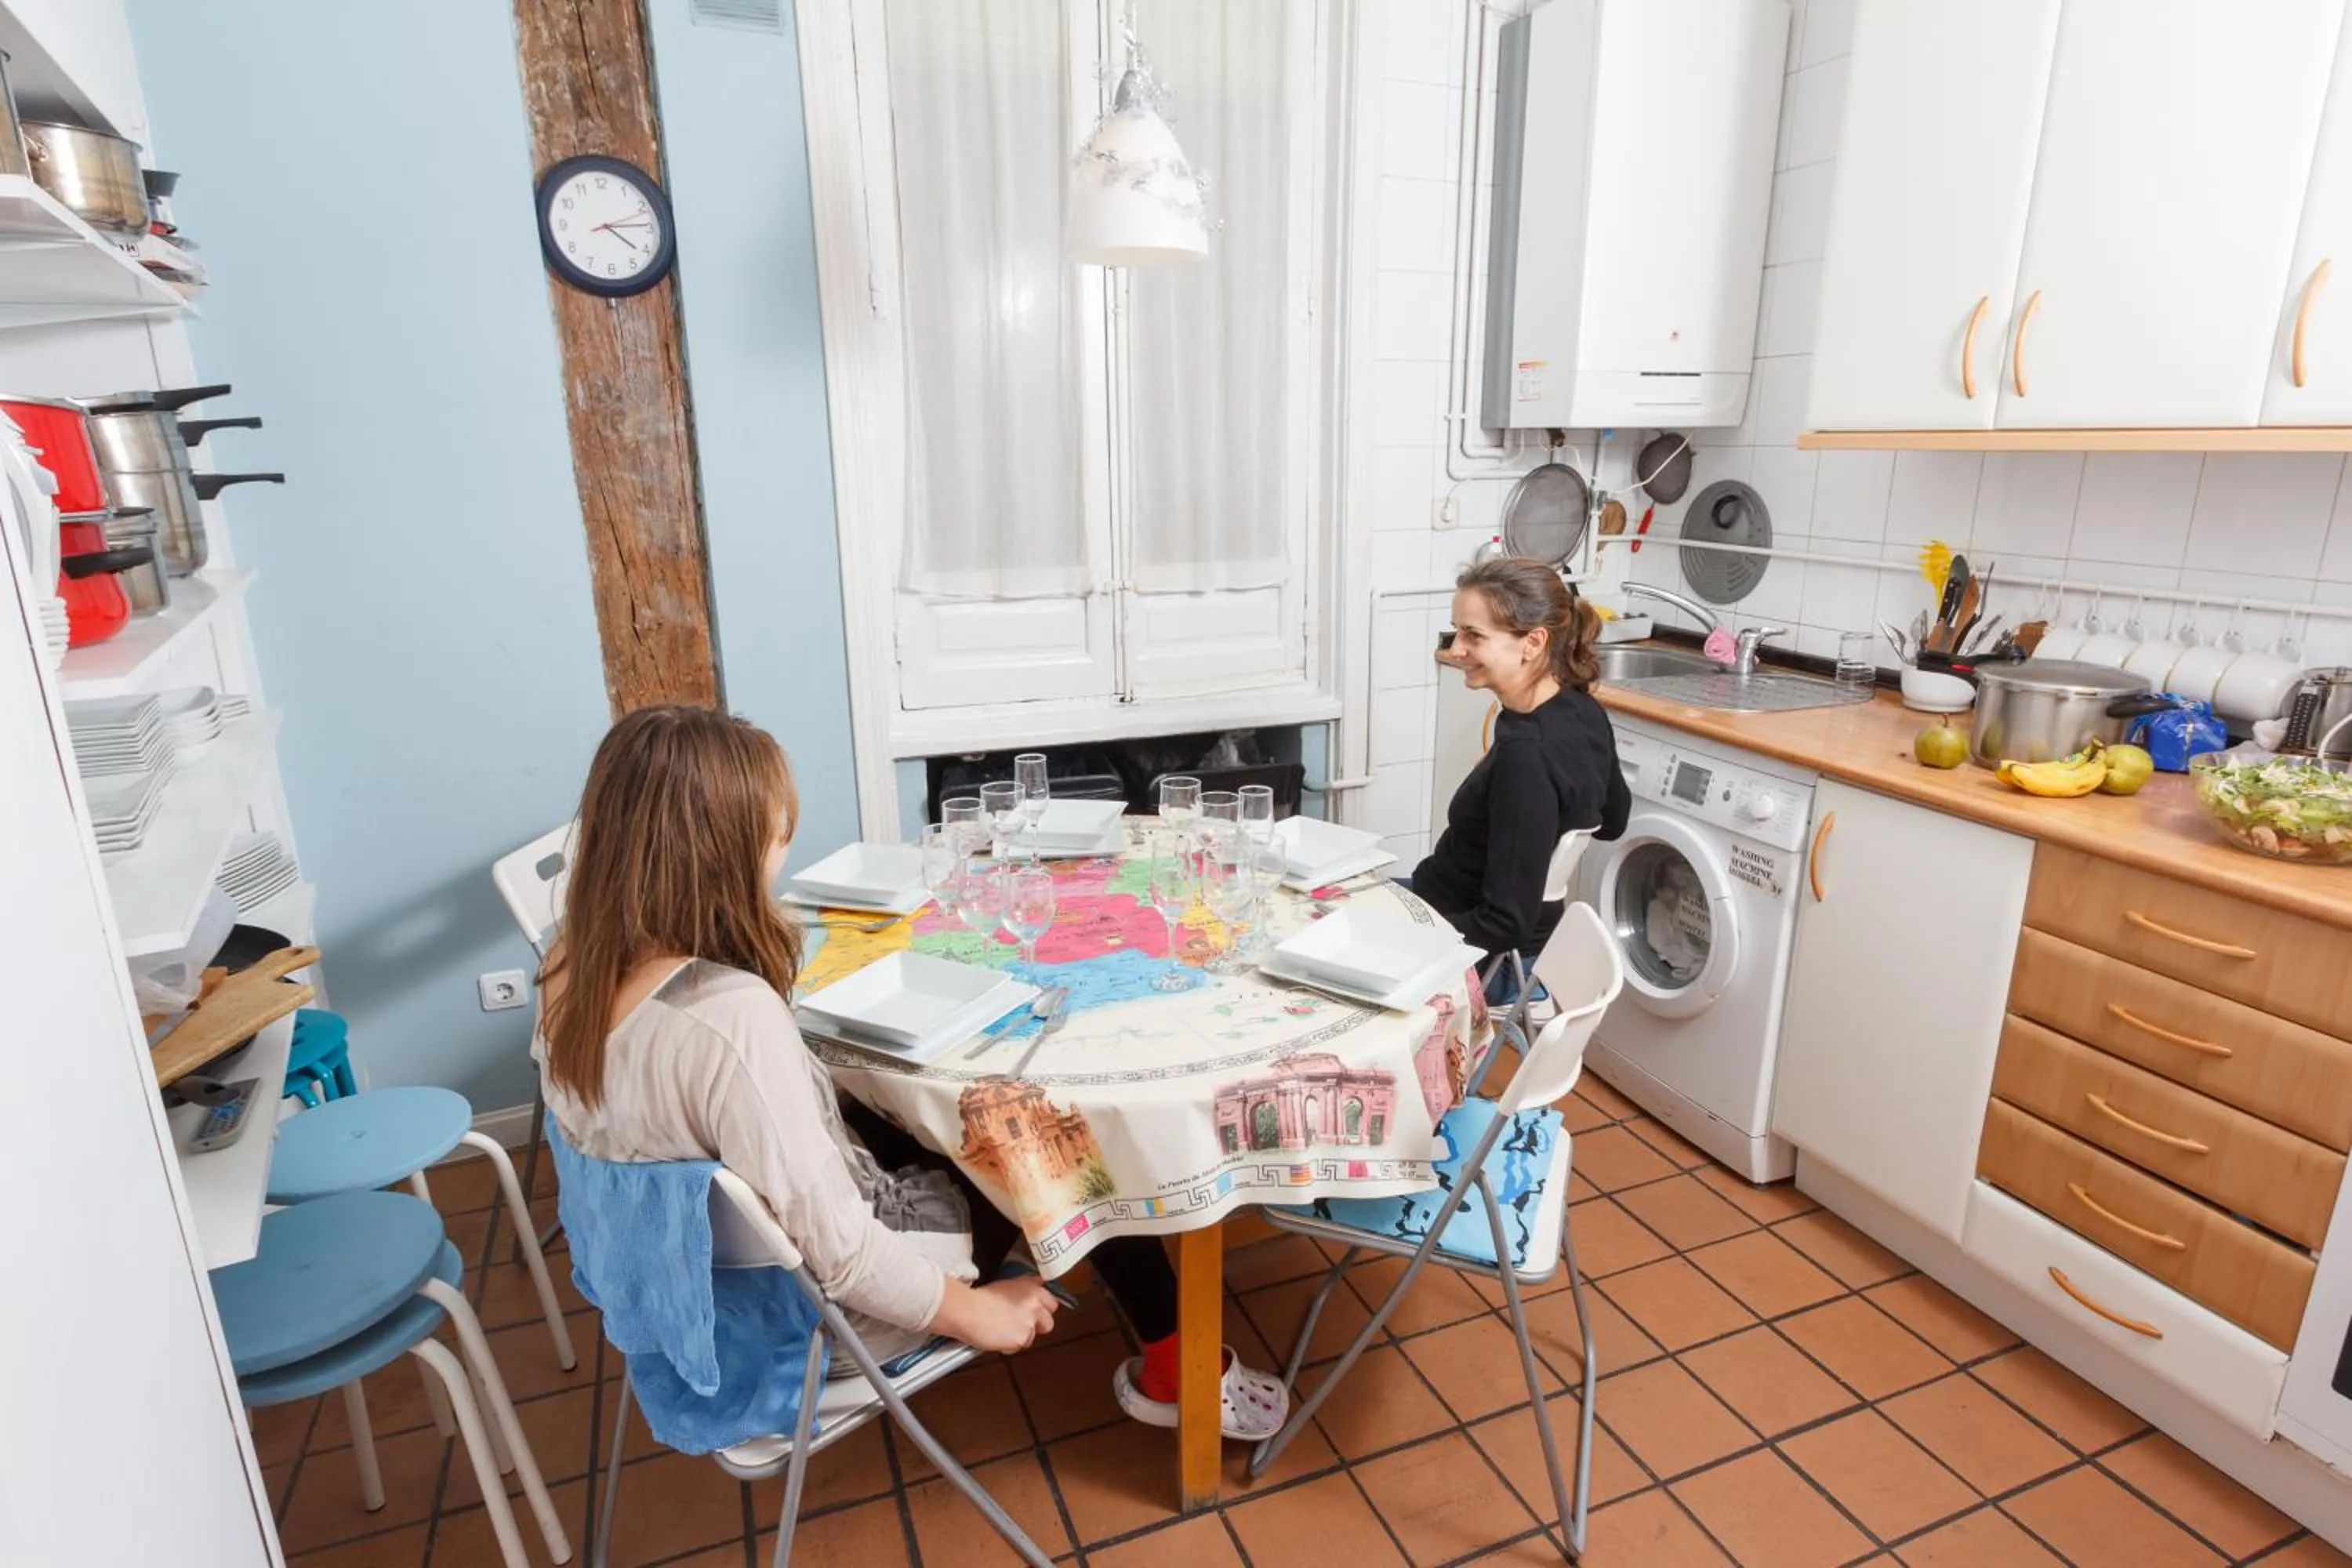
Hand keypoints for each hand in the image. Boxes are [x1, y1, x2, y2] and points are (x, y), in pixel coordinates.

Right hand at [932, 1275, 1059, 1354]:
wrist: (967, 1310)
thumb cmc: (980, 1297)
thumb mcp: (1007, 1283)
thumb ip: (1026, 1285)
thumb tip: (1037, 1283)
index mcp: (1034, 1291)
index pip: (1052, 1303)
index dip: (1042, 1310)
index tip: (1034, 1313)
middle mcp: (1036, 1307)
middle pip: (1048, 1323)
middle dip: (1036, 1326)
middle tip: (1019, 1324)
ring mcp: (1030, 1324)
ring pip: (1032, 1337)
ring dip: (1020, 1336)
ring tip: (1002, 1330)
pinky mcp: (1021, 1339)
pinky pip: (1018, 1347)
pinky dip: (1009, 1346)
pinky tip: (996, 1337)